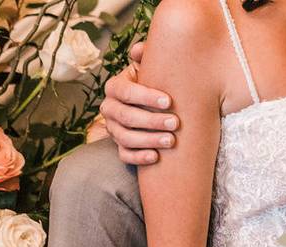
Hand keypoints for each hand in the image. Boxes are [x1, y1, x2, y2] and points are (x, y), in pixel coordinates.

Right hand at [100, 42, 178, 164]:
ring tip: (171, 141)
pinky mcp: (120, 146)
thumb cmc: (155, 84)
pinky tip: (156, 157)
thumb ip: (147, 56)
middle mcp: (109, 108)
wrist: (154, 107)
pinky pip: (124, 155)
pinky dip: (139, 157)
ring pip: (125, 137)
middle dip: (151, 120)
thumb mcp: (150, 68)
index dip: (145, 96)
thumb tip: (138, 50)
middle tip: (176, 123)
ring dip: (149, 140)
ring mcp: (113, 129)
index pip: (125, 91)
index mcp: (115, 87)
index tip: (169, 101)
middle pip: (126, 116)